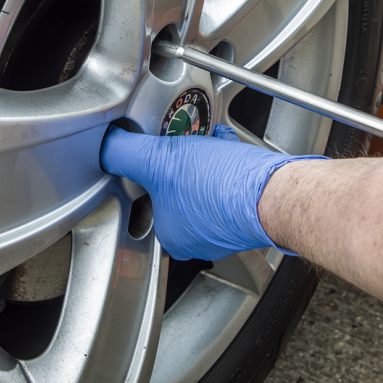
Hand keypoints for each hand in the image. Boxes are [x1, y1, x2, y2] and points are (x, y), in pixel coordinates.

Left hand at [100, 125, 325, 261]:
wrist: (275, 191)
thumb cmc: (222, 186)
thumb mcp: (158, 160)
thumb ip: (125, 153)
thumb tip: (107, 147)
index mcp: (172, 235)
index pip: (148, 202)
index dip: (152, 174)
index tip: (159, 157)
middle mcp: (200, 239)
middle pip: (180, 193)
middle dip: (184, 164)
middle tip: (187, 146)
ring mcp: (229, 228)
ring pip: (208, 187)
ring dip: (208, 161)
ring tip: (211, 143)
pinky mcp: (252, 214)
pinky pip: (234, 185)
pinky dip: (231, 165)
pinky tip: (232, 149)